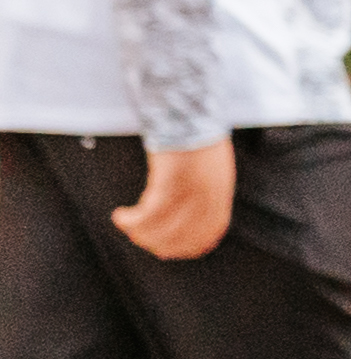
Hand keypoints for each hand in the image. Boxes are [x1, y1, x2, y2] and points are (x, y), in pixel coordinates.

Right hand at [114, 139, 233, 260]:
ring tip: (125, 223)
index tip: (168, 250)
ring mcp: (192, 187)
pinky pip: (150, 212)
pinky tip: (120, 215)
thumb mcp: (210, 168)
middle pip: (184, 236)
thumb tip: (187, 217)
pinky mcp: (170, 179)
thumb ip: (204, 192)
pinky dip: (132, 220)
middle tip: (138, 238)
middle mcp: (210, 194)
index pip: (212, 232)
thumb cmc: (193, 136)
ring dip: (139, 233)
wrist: (187, 109)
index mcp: (221, 192)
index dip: (189, 247)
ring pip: (163, 228)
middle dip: (158, 243)